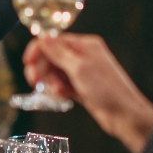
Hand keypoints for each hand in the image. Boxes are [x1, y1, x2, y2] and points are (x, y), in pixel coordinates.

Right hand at [23, 34, 152, 152]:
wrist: (124, 115)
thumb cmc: (107, 90)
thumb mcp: (79, 68)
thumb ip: (59, 52)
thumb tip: (43, 38)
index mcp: (85, 45)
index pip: (54, 40)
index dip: (38, 50)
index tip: (27, 62)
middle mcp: (83, 56)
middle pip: (51, 57)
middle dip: (41, 68)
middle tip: (34, 81)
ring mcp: (82, 73)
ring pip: (54, 73)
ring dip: (50, 82)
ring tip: (55, 92)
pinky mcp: (81, 88)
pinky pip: (61, 86)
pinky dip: (57, 91)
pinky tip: (60, 97)